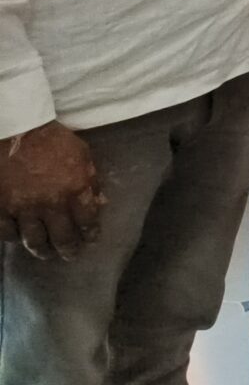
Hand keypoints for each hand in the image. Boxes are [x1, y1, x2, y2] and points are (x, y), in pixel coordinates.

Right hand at [0, 122, 99, 259]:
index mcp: (75, 190)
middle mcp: (50, 205)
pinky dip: (14, 238)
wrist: (15, 130)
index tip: (91, 240)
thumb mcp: (82, 154)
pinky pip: (7, 234)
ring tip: (46, 253)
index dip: (90, 234)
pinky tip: (19, 238)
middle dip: (68, 250)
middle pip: (61, 238)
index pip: (87, 222)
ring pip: (34, 241)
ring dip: (42, 250)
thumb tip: (100, 203)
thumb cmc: (52, 140)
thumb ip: (91, 181)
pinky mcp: (0, 209)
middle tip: (70, 255)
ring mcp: (23, 209)